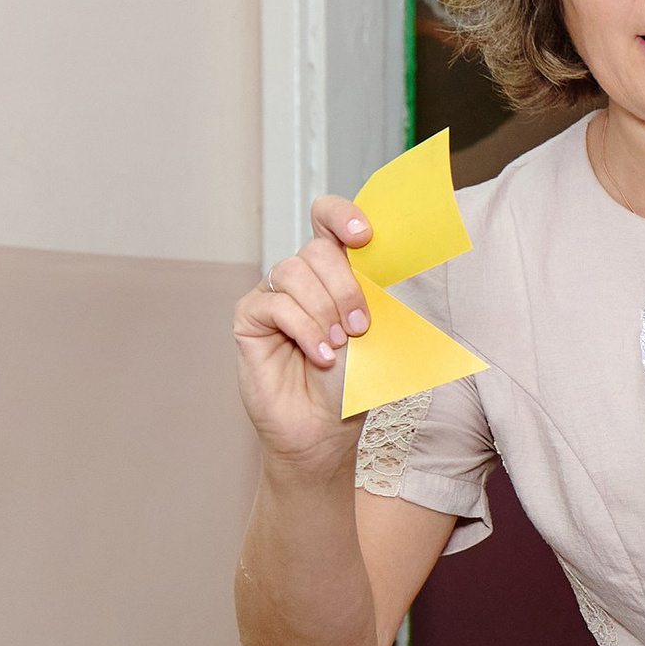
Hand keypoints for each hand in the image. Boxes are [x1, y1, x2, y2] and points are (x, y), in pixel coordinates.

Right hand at [232, 193, 378, 479]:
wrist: (326, 429)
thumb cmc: (353, 384)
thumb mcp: (376, 335)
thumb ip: (376, 296)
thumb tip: (394, 265)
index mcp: (334, 274)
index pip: (328, 222)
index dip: (342, 216)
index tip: (364, 236)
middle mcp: (301, 279)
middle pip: (317, 250)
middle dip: (345, 287)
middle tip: (360, 327)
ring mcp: (273, 295)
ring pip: (294, 272)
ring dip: (324, 310)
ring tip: (339, 346)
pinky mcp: (250, 318)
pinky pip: (275, 304)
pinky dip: (303, 329)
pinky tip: (319, 356)